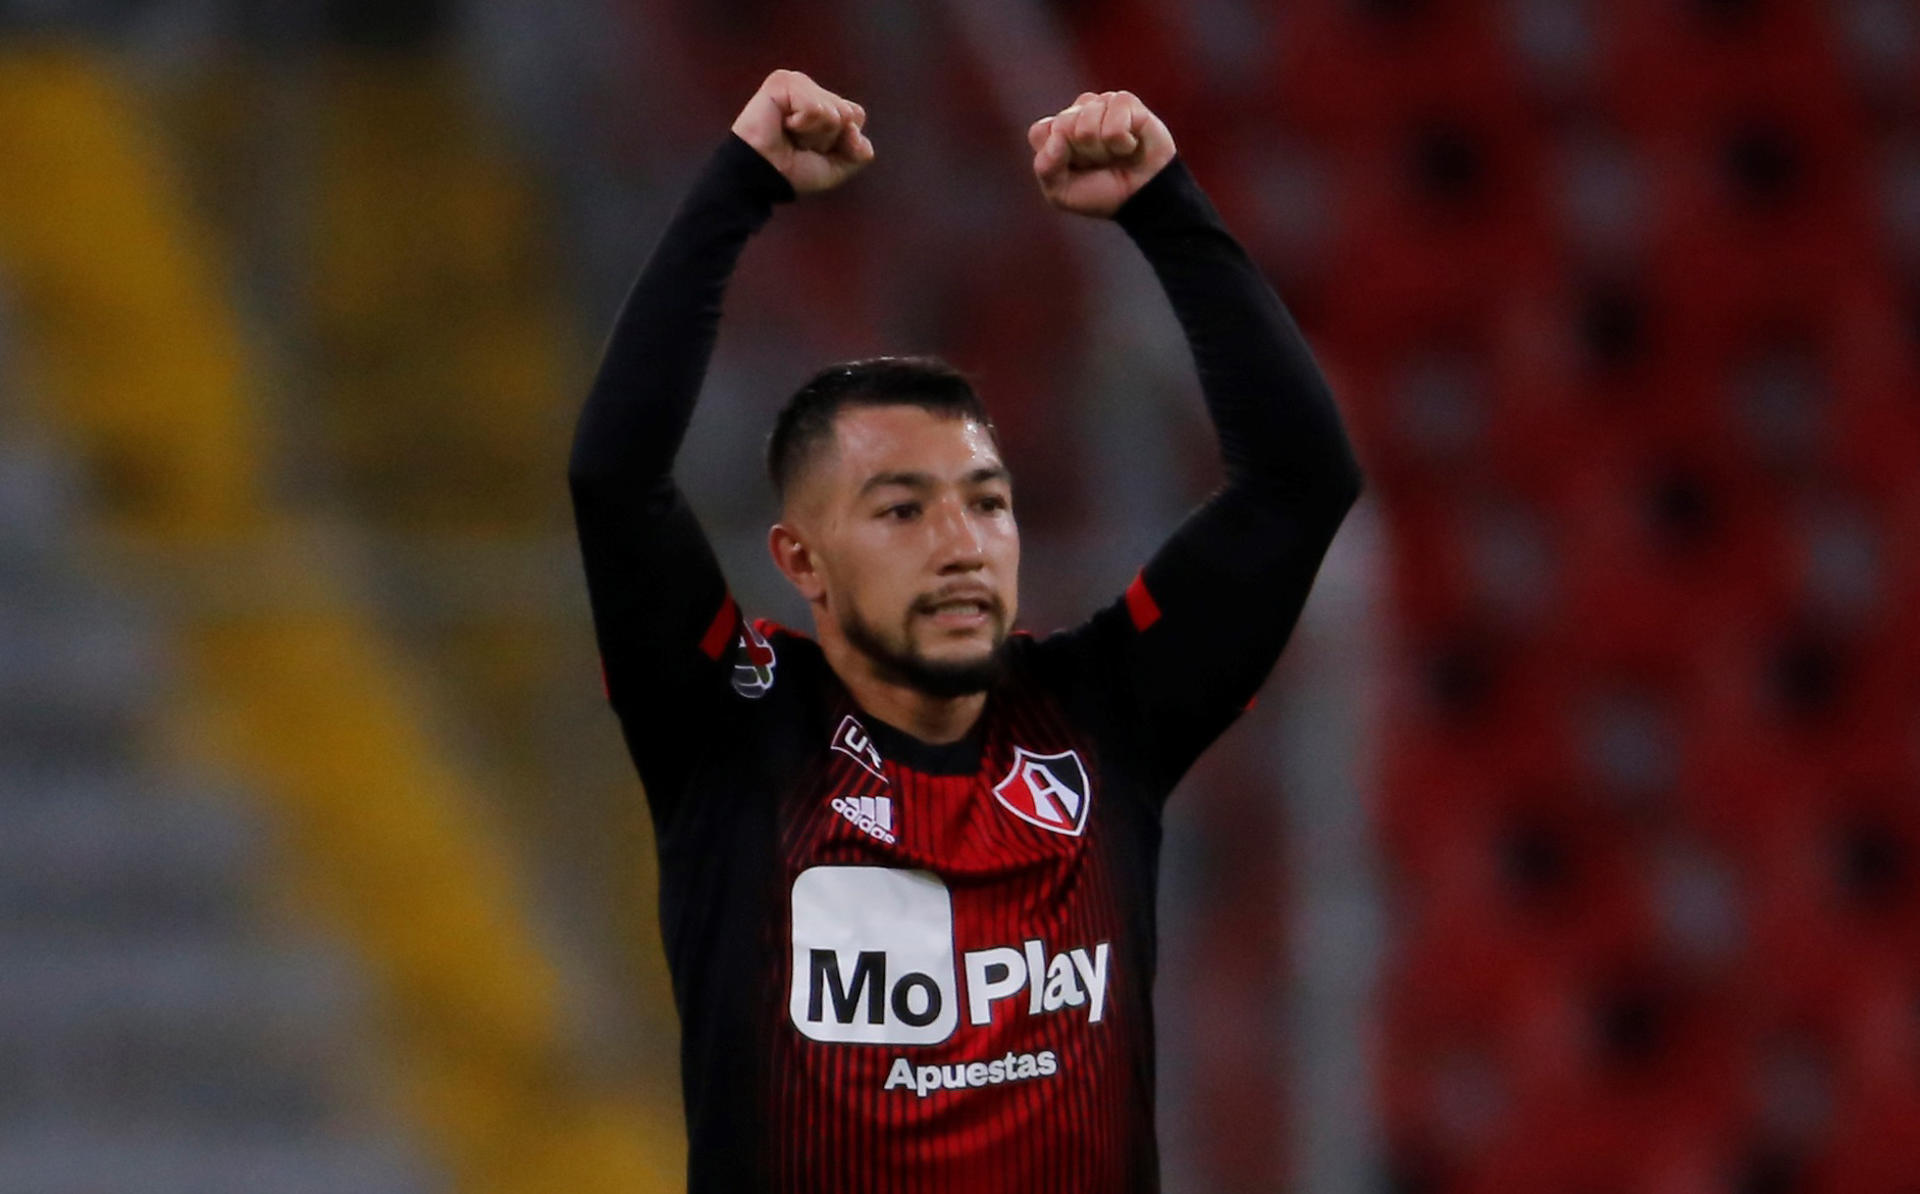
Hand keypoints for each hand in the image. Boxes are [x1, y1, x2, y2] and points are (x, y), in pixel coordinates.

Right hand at [731, 69, 873, 194]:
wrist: (763, 177)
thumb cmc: (793, 171)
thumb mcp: (837, 167)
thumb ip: (859, 152)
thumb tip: (855, 129)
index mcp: (823, 103)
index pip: (856, 115)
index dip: (841, 142)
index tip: (814, 149)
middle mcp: (810, 89)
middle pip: (847, 114)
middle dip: (827, 139)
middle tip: (798, 143)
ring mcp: (796, 82)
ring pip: (832, 111)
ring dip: (813, 135)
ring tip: (789, 135)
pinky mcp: (781, 82)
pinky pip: (815, 108)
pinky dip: (802, 125)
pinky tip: (782, 125)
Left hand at [1027, 90, 1175, 217]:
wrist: (1142, 199)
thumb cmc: (1101, 193)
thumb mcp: (1061, 193)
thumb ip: (1045, 167)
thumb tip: (1058, 136)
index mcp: (1056, 131)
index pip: (1041, 131)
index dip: (1055, 155)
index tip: (1074, 169)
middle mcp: (1077, 113)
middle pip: (1063, 125)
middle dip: (1082, 154)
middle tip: (1098, 164)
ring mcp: (1101, 104)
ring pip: (1088, 123)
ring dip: (1103, 150)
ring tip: (1115, 155)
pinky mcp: (1126, 102)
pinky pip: (1115, 118)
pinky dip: (1123, 141)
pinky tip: (1130, 145)